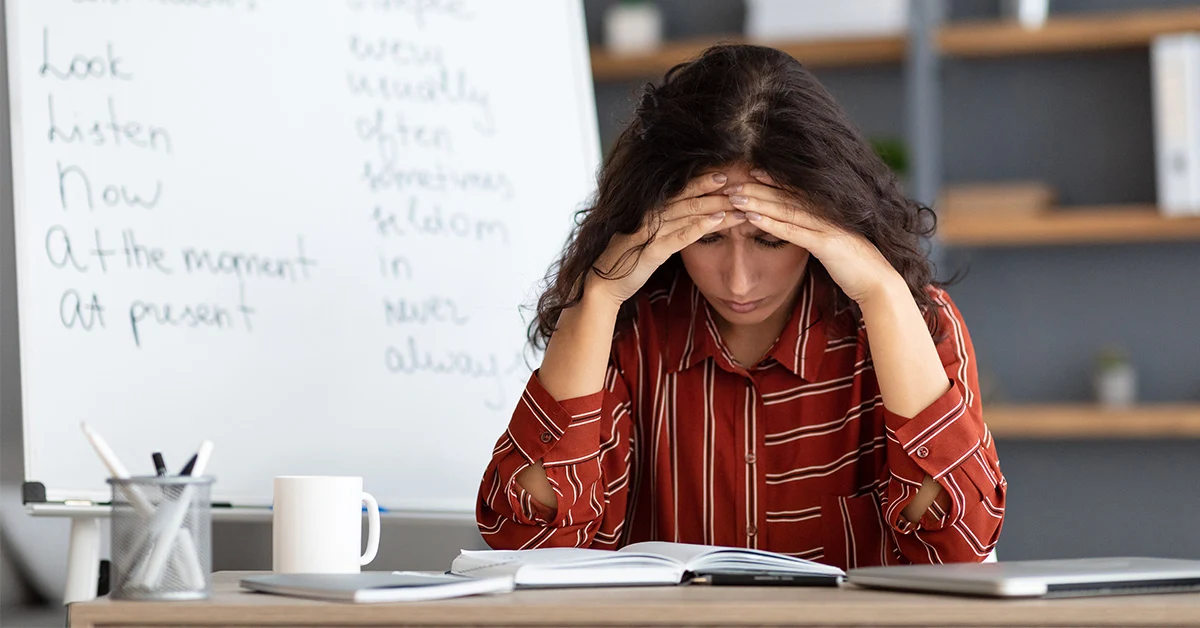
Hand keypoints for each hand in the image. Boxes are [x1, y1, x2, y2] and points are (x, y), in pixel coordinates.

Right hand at [588, 172, 745, 305]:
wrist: (601, 285)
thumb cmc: (624, 262)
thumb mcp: (643, 238)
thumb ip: (660, 225)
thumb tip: (680, 216)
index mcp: (647, 210)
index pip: (679, 190)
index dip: (701, 181)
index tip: (723, 175)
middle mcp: (648, 215)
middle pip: (688, 197)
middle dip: (716, 190)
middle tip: (741, 182)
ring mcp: (650, 231)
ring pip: (689, 212)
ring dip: (718, 207)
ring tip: (740, 203)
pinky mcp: (652, 250)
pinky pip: (682, 235)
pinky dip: (702, 226)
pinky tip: (720, 221)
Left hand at [725, 170, 899, 303]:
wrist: (878, 283)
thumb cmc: (855, 267)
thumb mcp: (833, 246)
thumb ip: (819, 235)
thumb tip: (805, 232)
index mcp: (828, 213)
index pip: (795, 192)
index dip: (773, 181)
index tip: (751, 173)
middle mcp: (827, 215)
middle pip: (786, 197)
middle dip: (758, 188)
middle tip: (732, 182)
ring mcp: (827, 227)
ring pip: (786, 210)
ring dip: (758, 202)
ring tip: (735, 196)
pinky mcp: (826, 244)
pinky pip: (793, 231)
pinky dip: (771, 224)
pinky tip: (751, 218)